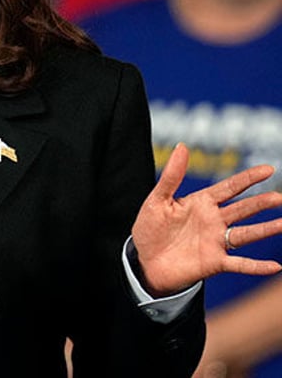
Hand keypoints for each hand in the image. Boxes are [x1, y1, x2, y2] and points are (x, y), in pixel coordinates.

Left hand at [132, 143, 281, 296]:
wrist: (144, 261)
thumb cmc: (150, 228)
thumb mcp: (157, 199)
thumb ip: (172, 176)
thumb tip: (182, 146)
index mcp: (201, 203)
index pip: (229, 187)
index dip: (248, 179)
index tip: (268, 169)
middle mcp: (213, 221)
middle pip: (243, 209)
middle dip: (261, 203)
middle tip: (279, 197)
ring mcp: (216, 242)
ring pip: (246, 234)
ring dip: (265, 229)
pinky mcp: (214, 263)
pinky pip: (240, 264)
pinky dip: (256, 266)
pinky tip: (276, 267)